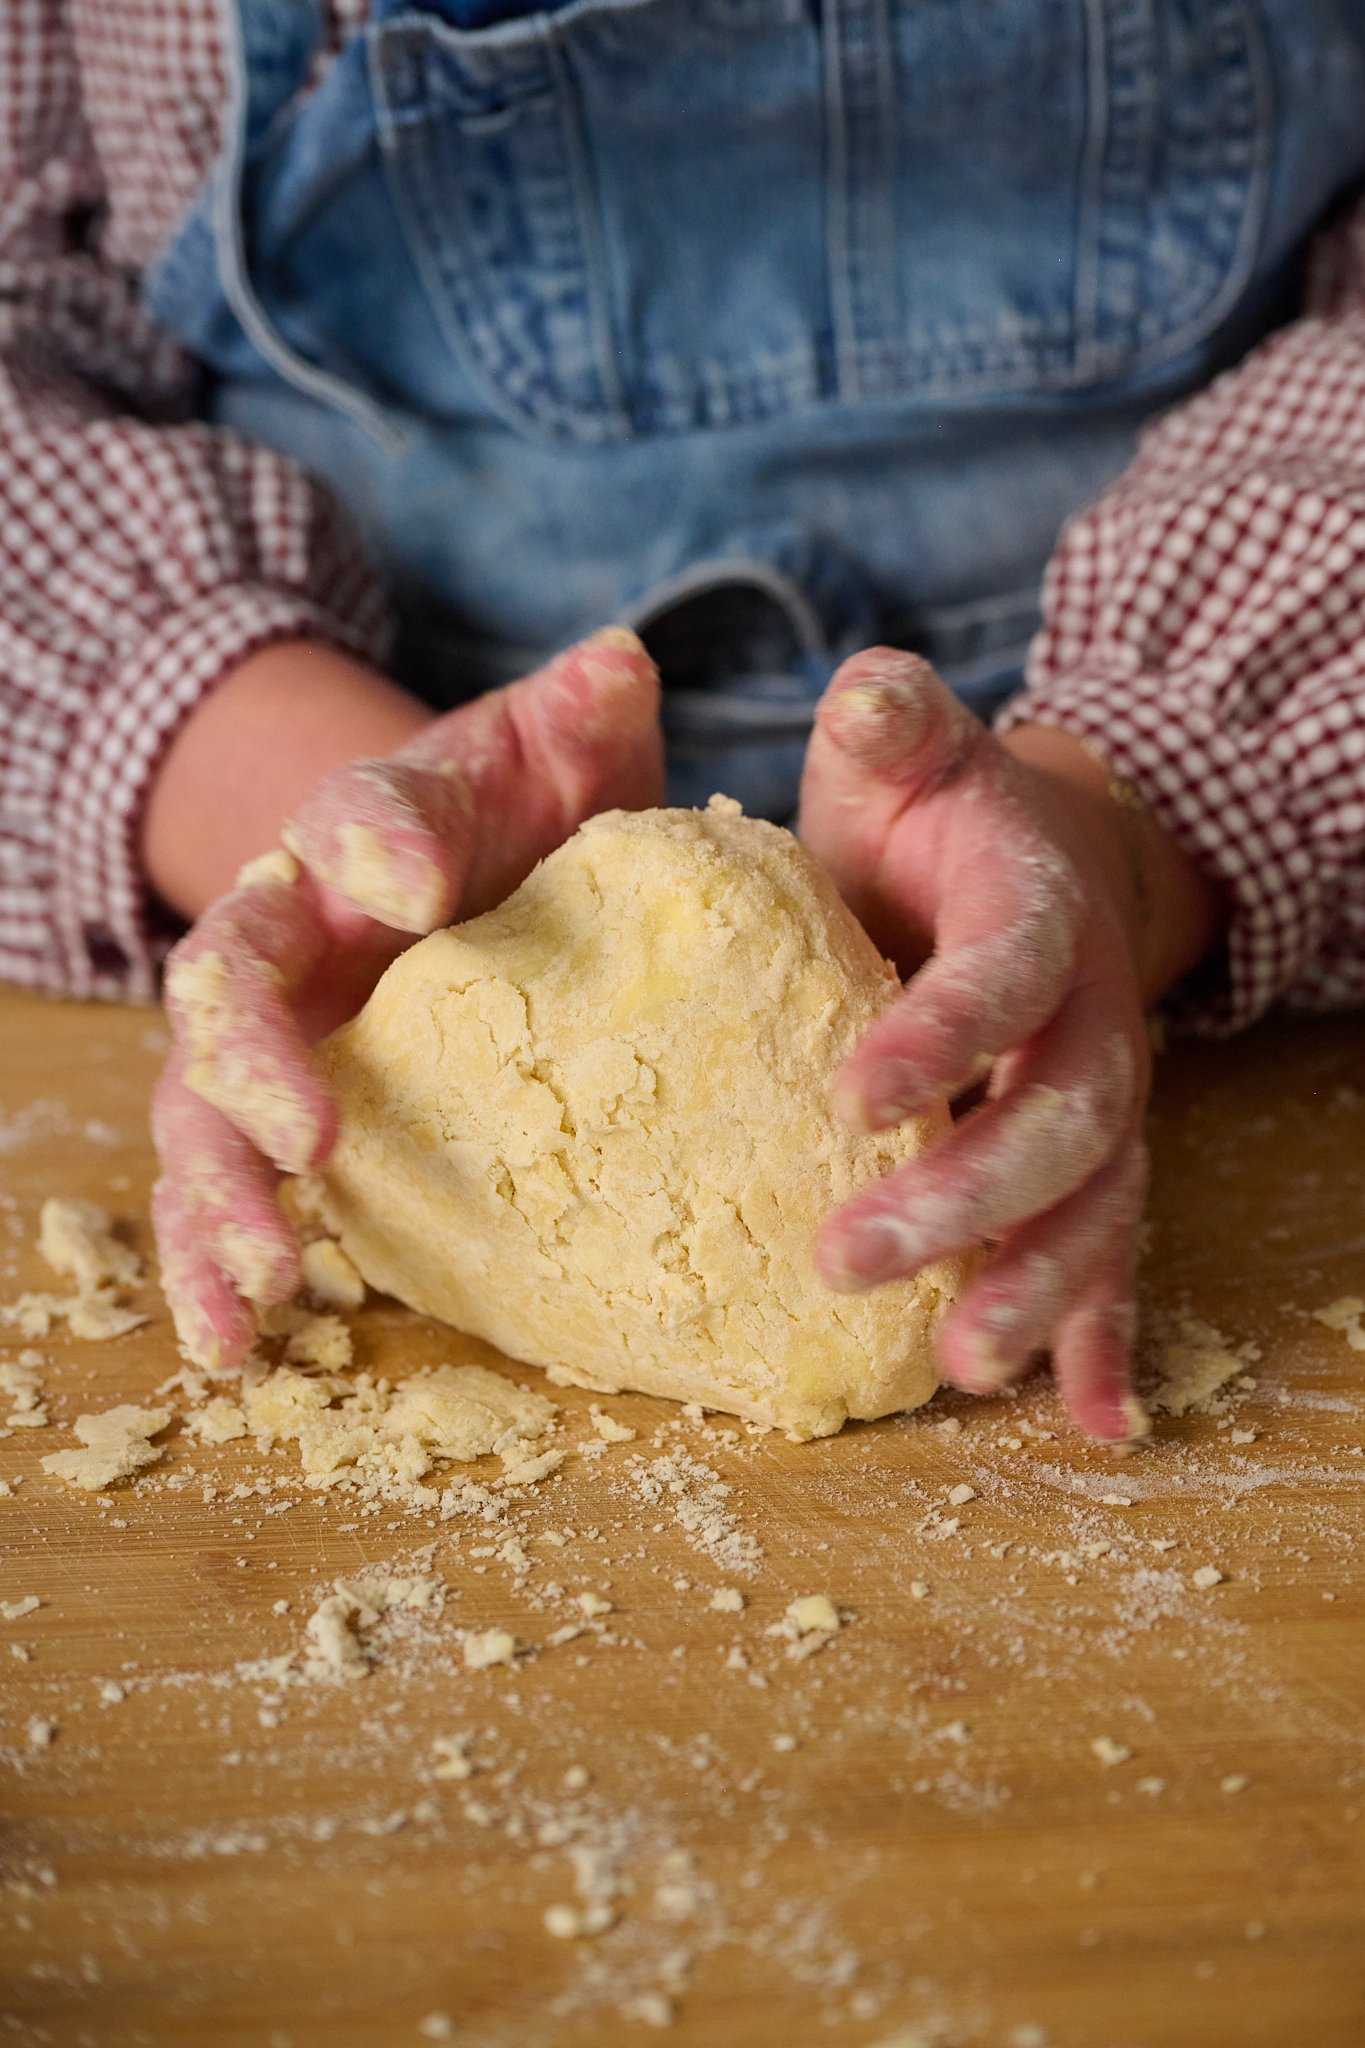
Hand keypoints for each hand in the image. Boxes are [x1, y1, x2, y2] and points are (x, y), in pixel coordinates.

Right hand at [151, 628, 662, 1369]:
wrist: (447, 868)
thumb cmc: (518, 815)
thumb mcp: (559, 757)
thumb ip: (580, 716)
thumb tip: (621, 660)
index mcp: (362, 827)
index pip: (351, 813)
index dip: (375, 836)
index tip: (422, 876)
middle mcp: (290, 928)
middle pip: (231, 978)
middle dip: (257, 1056)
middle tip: (312, 1130)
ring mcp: (268, 1033)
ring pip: (200, 1109)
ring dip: (221, 1193)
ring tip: (265, 1278)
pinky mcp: (272, 1118)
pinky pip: (217, 1191)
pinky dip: (211, 1262)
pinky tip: (234, 1342)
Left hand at [798, 649, 1222, 1441]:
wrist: (1035, 856)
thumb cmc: (935, 813)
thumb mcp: (906, 748)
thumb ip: (886, 720)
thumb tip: (864, 695)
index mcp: (1037, 913)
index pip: (1003, 977)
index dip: (942, 1034)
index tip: (852, 1097)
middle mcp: (1090, 1019)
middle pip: (1056, 1120)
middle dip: (964, 1197)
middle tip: (844, 1258)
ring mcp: (1102, 1101)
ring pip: (1094, 1207)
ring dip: (1037, 1290)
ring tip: (961, 1368)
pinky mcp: (1091, 1164)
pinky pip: (1115, 1256)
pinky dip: (1103, 1338)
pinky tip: (1094, 1424)